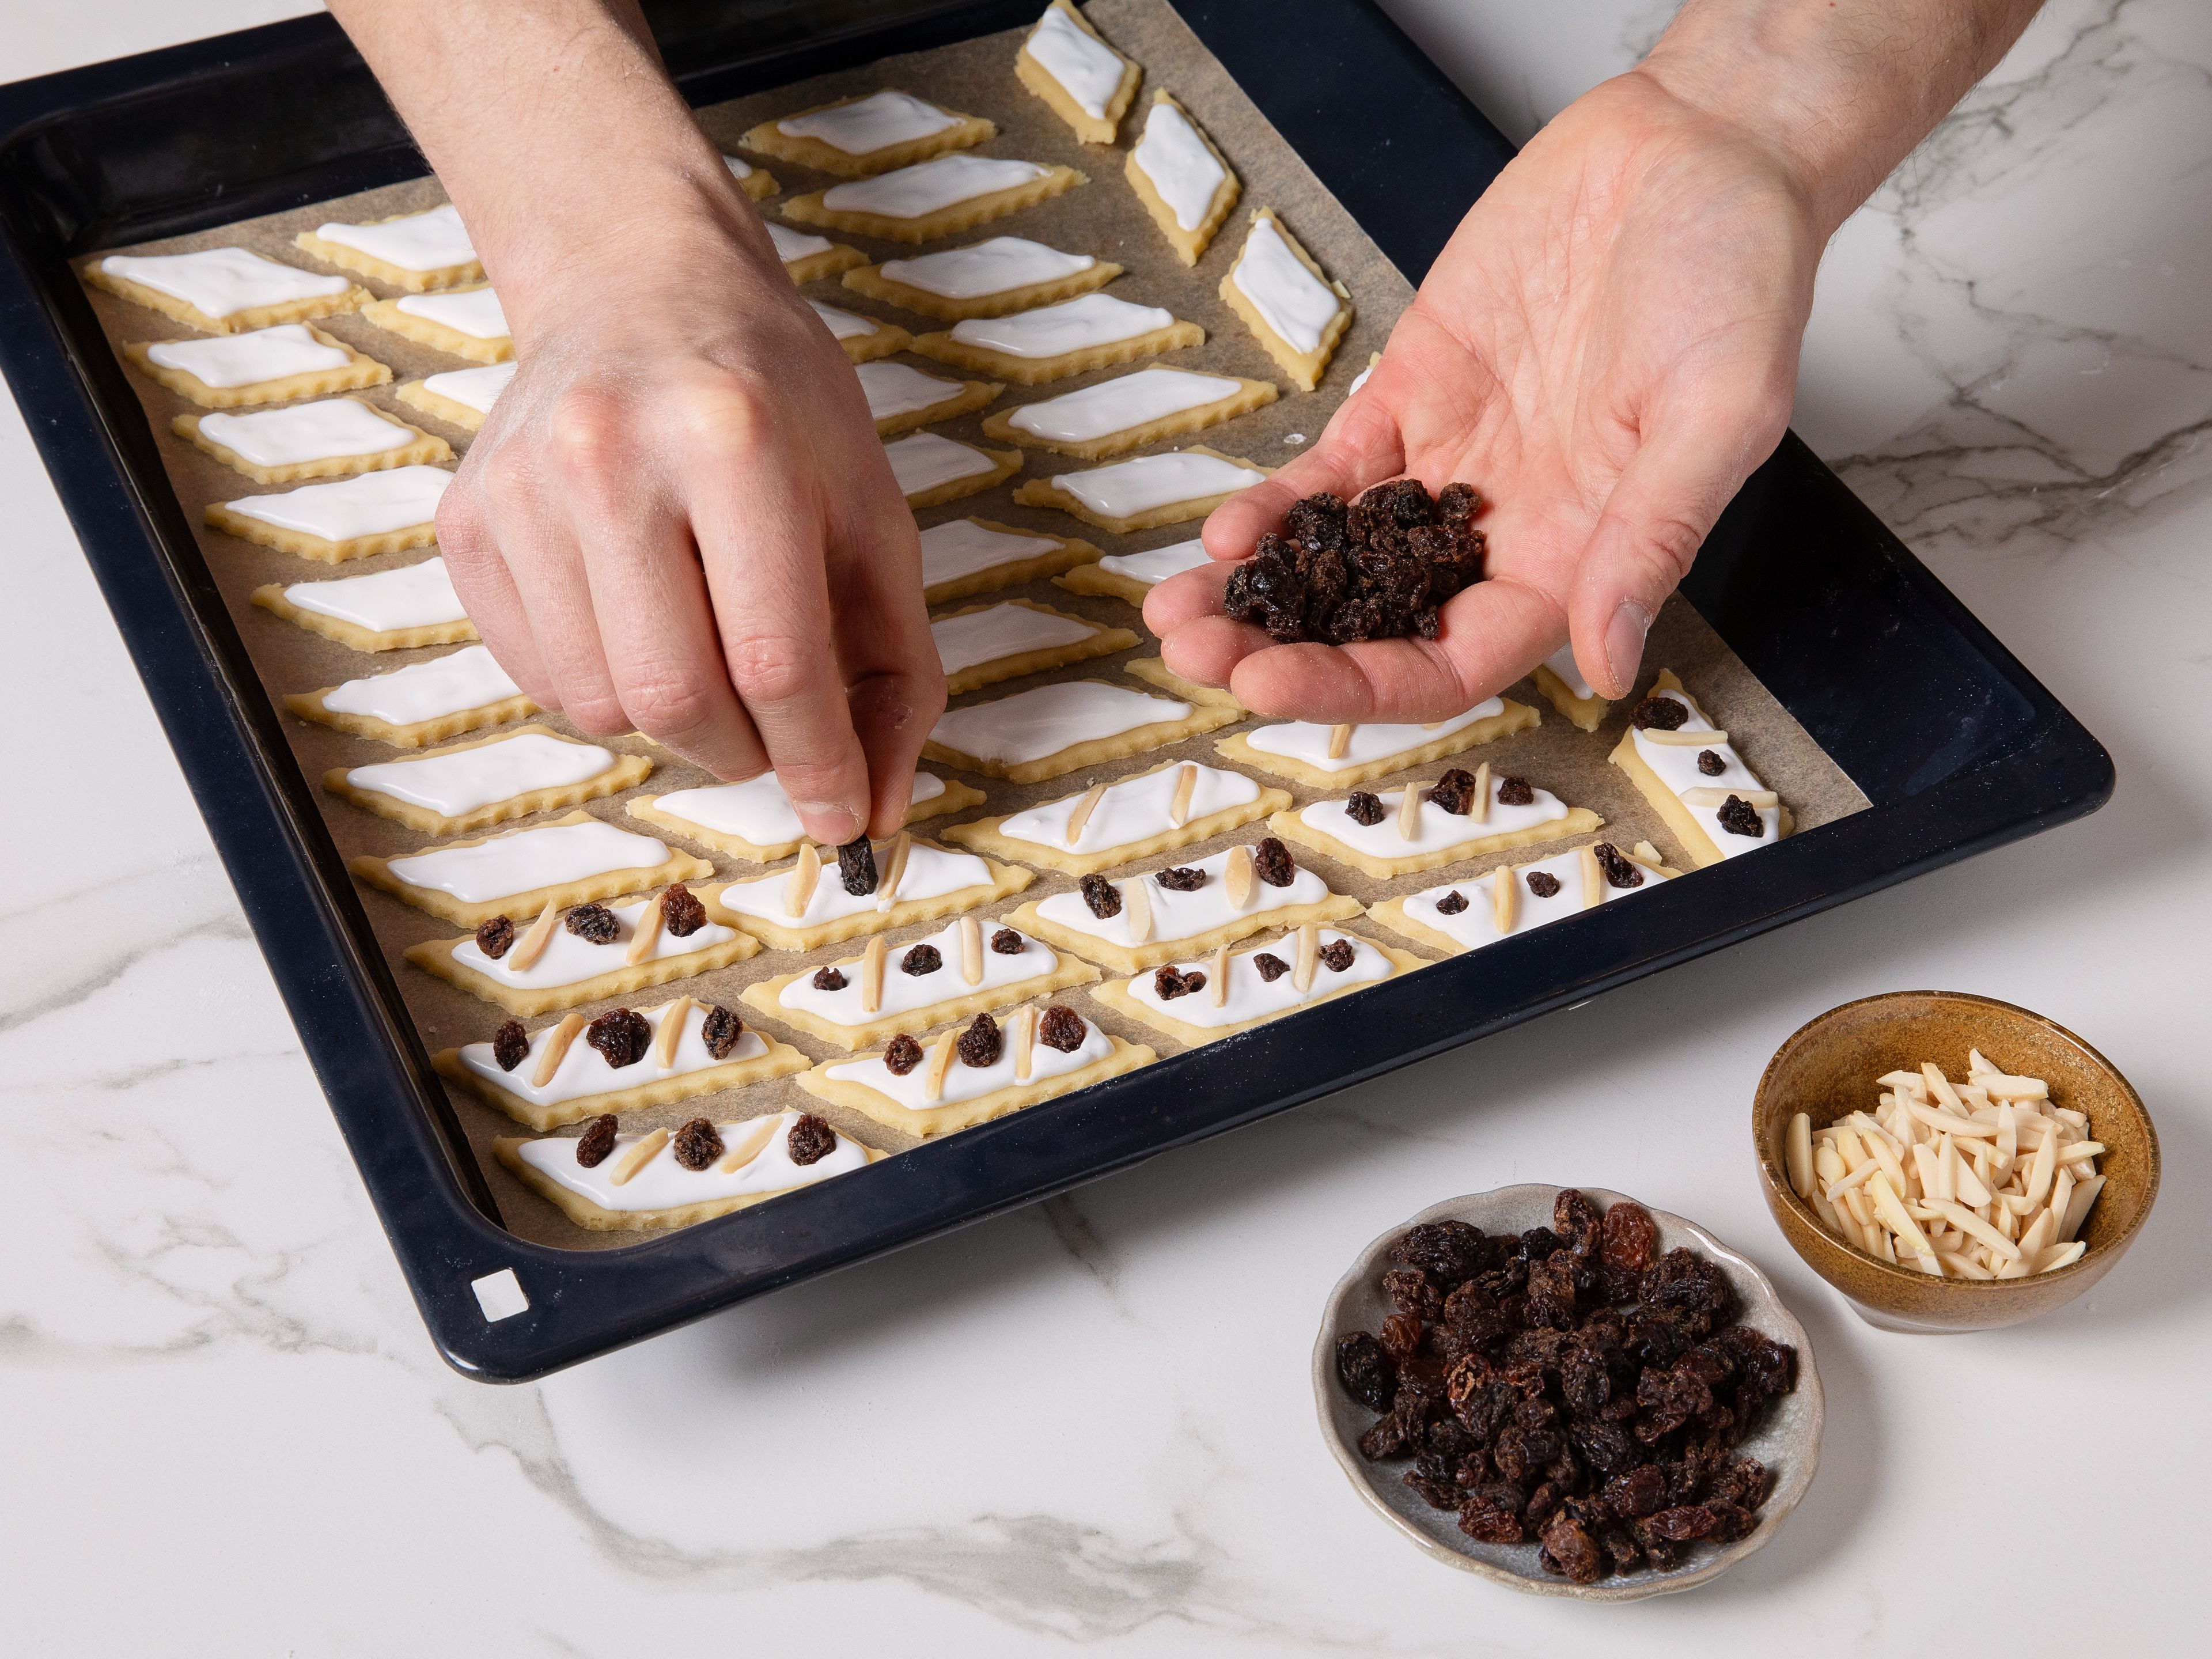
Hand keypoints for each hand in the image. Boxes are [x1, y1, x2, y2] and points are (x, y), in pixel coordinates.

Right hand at [436, 180, 942, 845]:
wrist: (640, 286)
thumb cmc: (777, 404)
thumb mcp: (873, 512)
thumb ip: (897, 667)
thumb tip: (875, 810)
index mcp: (733, 440)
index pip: (774, 659)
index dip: (818, 761)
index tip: (843, 815)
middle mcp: (608, 454)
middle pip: (677, 697)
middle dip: (744, 750)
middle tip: (776, 725)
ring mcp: (520, 487)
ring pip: (602, 706)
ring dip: (675, 725)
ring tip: (712, 656)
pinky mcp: (465, 518)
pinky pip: (542, 679)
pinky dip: (608, 690)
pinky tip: (643, 622)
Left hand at [1147, 66, 1821, 719]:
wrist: (1696, 151)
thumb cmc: (1739, 277)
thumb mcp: (1719, 413)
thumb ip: (1655, 540)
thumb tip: (1612, 664)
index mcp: (1575, 560)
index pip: (1452, 662)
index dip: (1361, 685)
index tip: (1274, 686)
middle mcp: (1502, 529)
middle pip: (1374, 624)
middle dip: (1279, 648)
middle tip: (1195, 653)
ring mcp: (1449, 465)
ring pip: (1335, 559)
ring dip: (1256, 592)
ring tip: (1176, 612)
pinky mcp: (1412, 392)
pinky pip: (1331, 471)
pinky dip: (1277, 505)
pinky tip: (1226, 528)